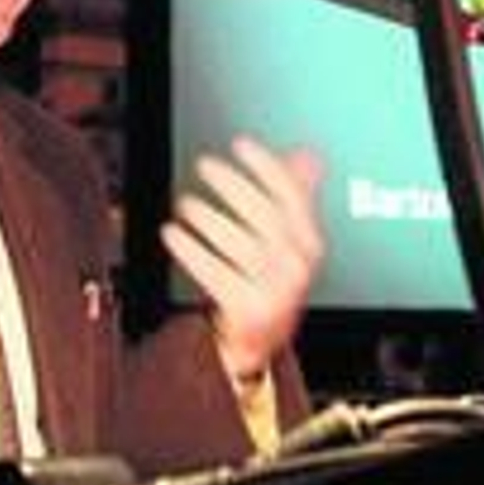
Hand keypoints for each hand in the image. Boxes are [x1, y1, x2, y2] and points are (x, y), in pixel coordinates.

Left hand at [163, 137, 324, 383]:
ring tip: (186, 205)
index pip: (292, 195)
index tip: (240, 144)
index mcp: (310, 242)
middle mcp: (297, 264)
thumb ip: (298, 197)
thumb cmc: (273, 282)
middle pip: (265, 214)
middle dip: (233, 184)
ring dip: (207, 218)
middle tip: (206, 165)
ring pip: (237, 242)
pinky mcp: (247, 307)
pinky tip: (174, 234)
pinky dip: (190, 250)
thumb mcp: (291, 241)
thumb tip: (308, 156)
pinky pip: (213, 271)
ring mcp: (274, 288)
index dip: (266, 165)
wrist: (261, 341)